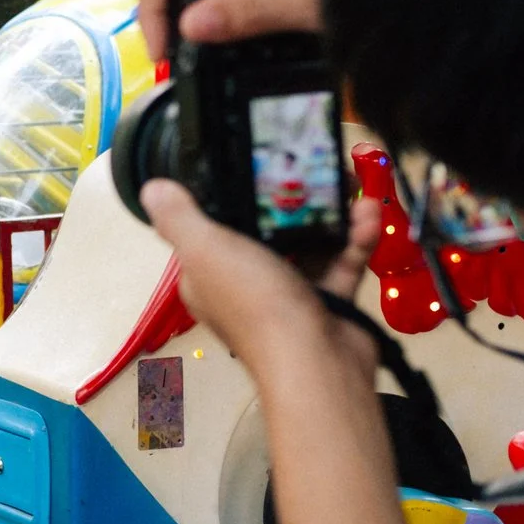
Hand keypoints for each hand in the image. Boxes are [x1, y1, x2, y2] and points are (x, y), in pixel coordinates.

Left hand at [139, 178, 382, 379]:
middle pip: (265, 231)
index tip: (252, 161)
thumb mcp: (206, 252)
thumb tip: (153, 188)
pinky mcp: (328, 300)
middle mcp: (244, 284)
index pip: (209, 229)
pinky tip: (370, 212)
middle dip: (290, 197)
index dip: (226, 197)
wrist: (316, 362)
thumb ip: (180, 219)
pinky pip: (341, 261)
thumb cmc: (255, 303)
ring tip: (349, 183)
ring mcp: (288, 294)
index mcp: (207, 275)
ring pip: (308, 242)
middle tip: (313, 164)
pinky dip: (356, 237)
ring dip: (330, 212)